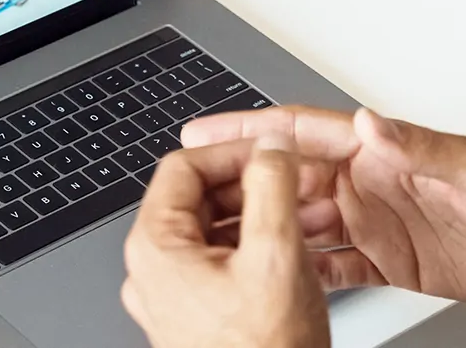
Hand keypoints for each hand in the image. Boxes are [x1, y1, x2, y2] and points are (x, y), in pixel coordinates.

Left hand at [122, 135, 329, 347]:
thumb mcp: (276, 254)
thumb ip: (272, 186)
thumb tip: (271, 147)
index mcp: (156, 248)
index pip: (184, 166)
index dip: (235, 150)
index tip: (273, 150)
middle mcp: (155, 272)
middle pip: (200, 198)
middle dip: (255, 184)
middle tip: (298, 181)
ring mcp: (175, 299)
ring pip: (216, 231)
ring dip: (263, 215)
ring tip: (309, 215)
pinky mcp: (198, 319)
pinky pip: (224, 265)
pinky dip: (259, 248)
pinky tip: (299, 251)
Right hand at [181, 106, 465, 310]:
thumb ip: (421, 146)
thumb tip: (368, 122)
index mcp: (385, 153)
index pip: (305, 134)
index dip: (251, 130)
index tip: (204, 130)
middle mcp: (374, 182)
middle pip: (288, 178)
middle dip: (238, 180)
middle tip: (189, 191)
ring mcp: (377, 222)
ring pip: (300, 221)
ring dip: (258, 224)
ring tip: (212, 234)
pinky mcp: (388, 260)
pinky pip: (329, 263)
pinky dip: (296, 267)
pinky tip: (267, 275)